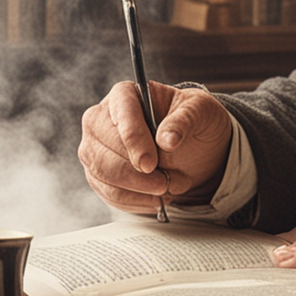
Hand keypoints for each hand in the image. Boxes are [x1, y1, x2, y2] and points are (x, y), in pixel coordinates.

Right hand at [77, 81, 232, 214]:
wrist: (195, 147)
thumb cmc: (194, 121)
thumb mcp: (201, 111)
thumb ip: (184, 119)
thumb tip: (167, 140)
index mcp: (125, 94)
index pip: (121, 114)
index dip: (134, 140)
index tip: (150, 164)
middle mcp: (100, 119)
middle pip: (103, 151)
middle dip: (138, 174)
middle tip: (171, 181)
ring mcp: (95, 149)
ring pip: (103, 176)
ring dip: (139, 189)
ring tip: (169, 187)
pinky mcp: (99, 175)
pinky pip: (109, 194)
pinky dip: (136, 200)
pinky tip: (157, 197)